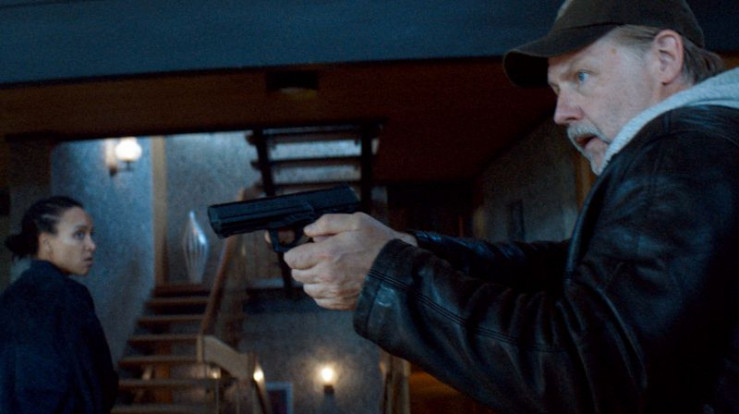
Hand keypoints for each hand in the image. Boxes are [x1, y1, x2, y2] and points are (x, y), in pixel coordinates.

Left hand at [283, 212, 415, 309]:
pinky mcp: (341, 303)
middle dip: (304, 265)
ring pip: (307, 288)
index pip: (292, 259)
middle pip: (297, 275)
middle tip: (319, 257)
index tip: (305, 250)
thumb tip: (308, 230)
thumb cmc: (379, 244)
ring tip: (330, 269)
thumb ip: (328, 222)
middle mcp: (326, 275)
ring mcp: (333, 292)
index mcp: (326, 254)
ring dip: (313, 279)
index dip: (296, 253)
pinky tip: (336, 281)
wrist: (399, 270)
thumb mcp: (356, 221)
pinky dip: (323, 292)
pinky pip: (320, 300)